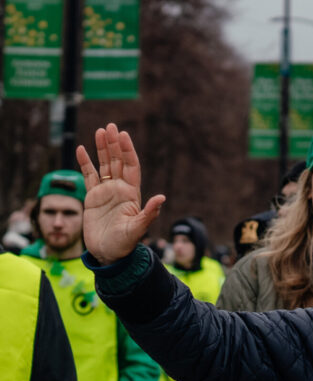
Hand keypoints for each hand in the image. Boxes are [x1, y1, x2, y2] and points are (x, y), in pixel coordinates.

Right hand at [76, 123, 165, 263]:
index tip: (123, 135)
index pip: (131, 167)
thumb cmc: (124, 244)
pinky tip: (81, 149)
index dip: (128, 151)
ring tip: (100, 131)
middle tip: (111, 126)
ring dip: (102, 149)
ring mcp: (106, 193)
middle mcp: (120, 190)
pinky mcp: (93, 198)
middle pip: (118, 162)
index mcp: (132, 195)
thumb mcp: (138, 229)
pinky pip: (89, 176)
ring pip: (104, 165)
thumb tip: (162, 198)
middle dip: (115, 144)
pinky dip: (85, 163)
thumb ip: (149, 213)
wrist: (108, 254)